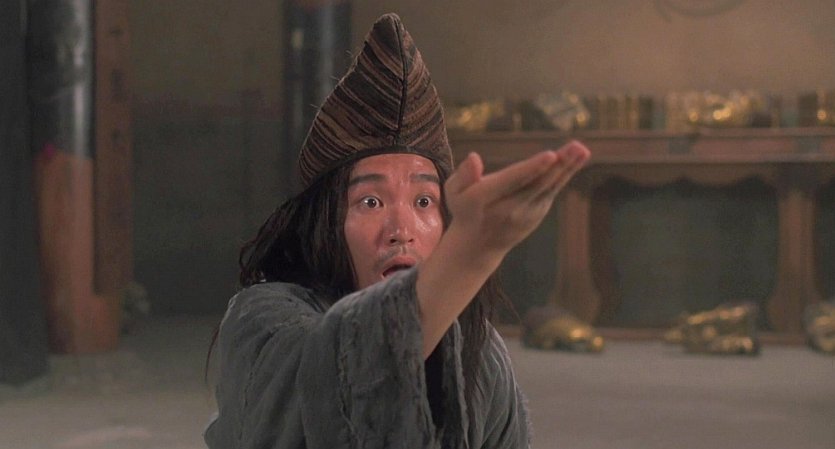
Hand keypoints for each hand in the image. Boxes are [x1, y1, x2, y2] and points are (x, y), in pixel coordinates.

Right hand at [444, 140, 589, 258]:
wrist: (477, 245)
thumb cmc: (465, 209)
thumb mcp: (454, 192)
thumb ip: (464, 175)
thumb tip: (474, 158)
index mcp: (486, 199)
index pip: (512, 181)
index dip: (532, 168)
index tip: (551, 155)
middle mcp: (509, 208)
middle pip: (537, 184)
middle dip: (558, 165)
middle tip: (577, 147)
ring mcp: (526, 214)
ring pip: (549, 187)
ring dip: (568, 168)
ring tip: (582, 149)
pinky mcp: (536, 214)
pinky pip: (552, 191)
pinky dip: (565, 175)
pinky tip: (577, 158)